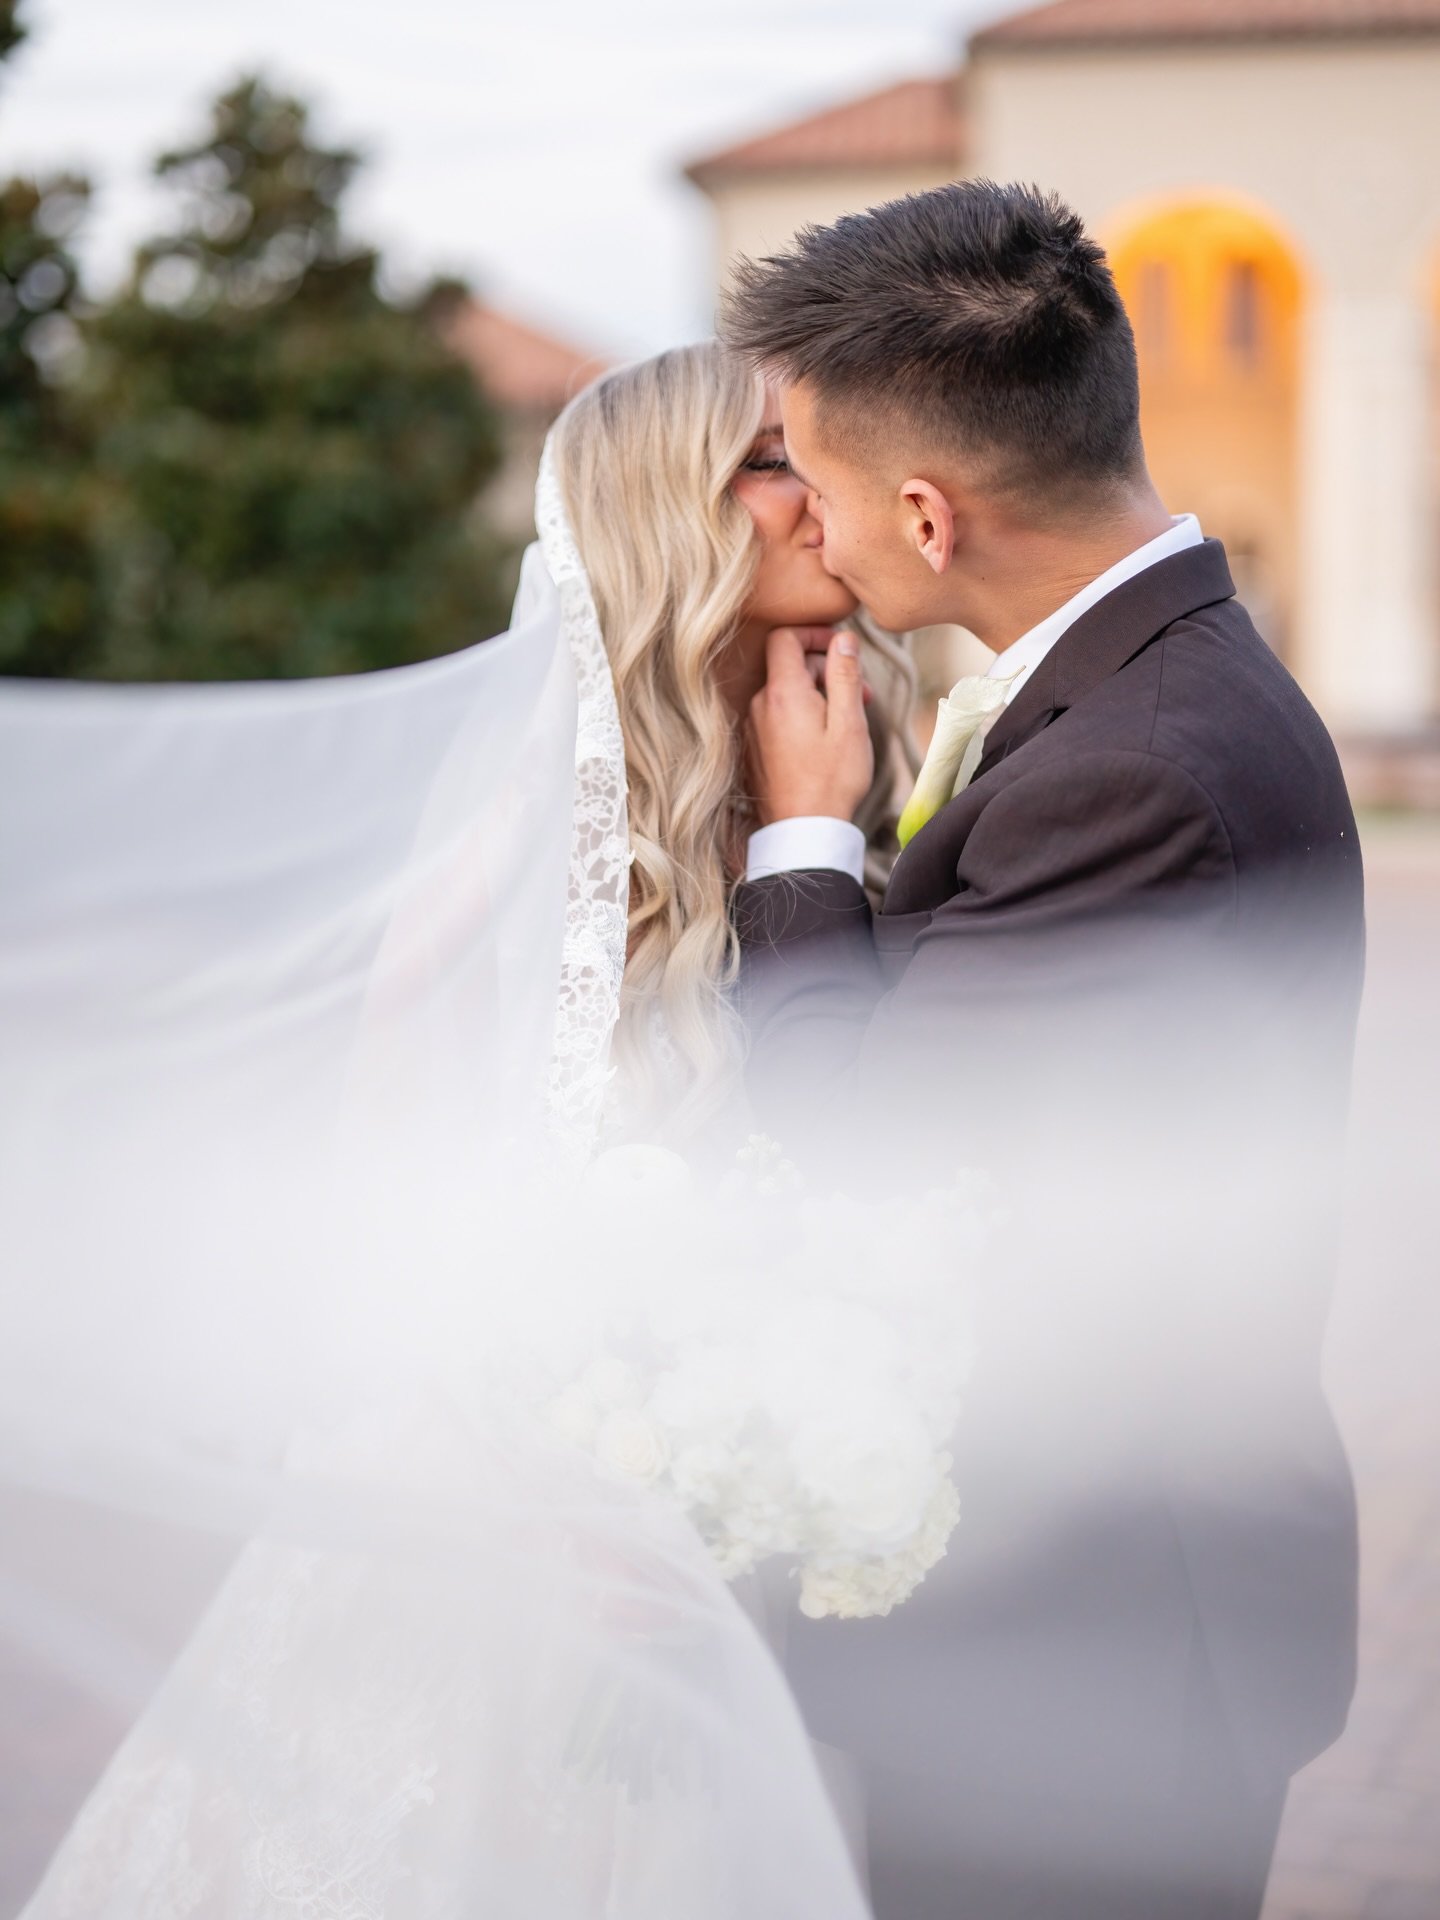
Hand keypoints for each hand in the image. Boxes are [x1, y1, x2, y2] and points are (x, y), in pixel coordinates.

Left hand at [746, 626, 874, 825]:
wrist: (804, 833)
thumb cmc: (832, 780)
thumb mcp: (849, 722)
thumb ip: (844, 674)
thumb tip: (844, 639)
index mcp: (782, 694)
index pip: (784, 637)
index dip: (813, 633)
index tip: (840, 648)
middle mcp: (759, 706)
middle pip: (789, 666)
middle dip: (826, 670)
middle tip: (863, 694)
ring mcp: (753, 729)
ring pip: (786, 694)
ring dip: (818, 696)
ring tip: (848, 720)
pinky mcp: (754, 749)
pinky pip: (778, 718)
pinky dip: (802, 716)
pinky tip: (826, 740)